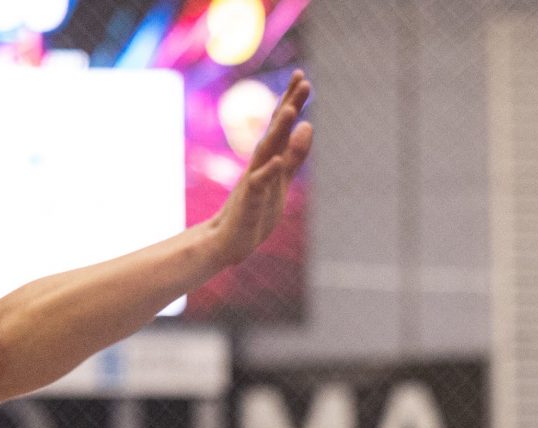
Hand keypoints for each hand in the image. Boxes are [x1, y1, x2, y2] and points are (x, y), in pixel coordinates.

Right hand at [202, 71, 312, 270]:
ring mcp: (253, 181)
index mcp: (269, 158)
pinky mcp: (249, 201)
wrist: (229, 239)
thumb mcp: (282, 177)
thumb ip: (295, 153)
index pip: (281, 125)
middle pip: (275, 129)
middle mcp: (260, 163)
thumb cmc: (256, 209)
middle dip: (289, 105)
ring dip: (278, 131)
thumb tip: (308, 124)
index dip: (292, 101)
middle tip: (302, 81)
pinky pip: (259, 184)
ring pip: (266, 151)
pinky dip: (268, 172)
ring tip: (291, 110)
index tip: (302, 77)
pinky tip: (278, 160)